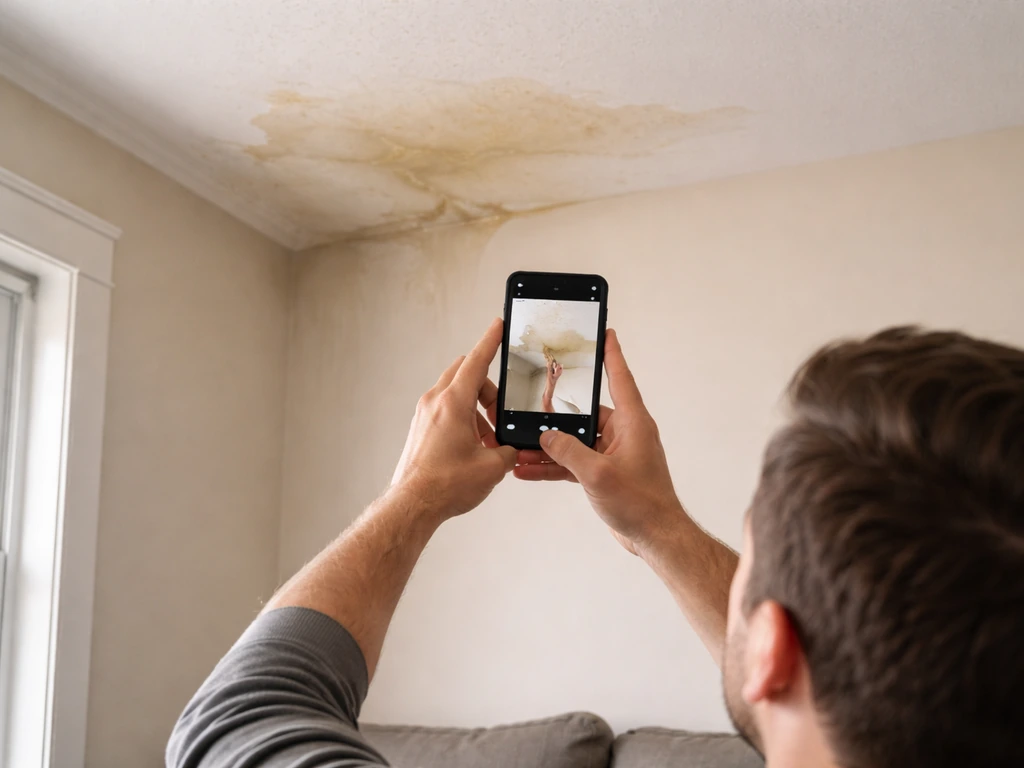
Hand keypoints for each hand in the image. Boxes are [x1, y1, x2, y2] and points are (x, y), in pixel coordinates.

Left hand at [391, 319, 516, 519]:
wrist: (413, 504)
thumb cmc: (446, 484)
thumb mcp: (493, 467)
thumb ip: (508, 451)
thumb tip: (511, 450)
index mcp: (454, 402)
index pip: (477, 360)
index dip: (491, 341)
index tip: (498, 325)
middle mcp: (435, 402)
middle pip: (466, 374)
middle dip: (488, 387)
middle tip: (501, 410)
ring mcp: (424, 414)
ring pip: (456, 394)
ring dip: (476, 408)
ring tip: (489, 439)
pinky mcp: (420, 428)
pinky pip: (446, 410)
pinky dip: (463, 419)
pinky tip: (474, 447)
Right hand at [514, 330, 689, 554]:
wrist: (655, 538)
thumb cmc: (641, 504)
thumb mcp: (599, 474)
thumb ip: (568, 452)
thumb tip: (546, 437)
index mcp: (632, 423)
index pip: (620, 378)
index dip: (611, 354)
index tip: (604, 332)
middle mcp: (624, 433)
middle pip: (584, 413)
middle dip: (554, 415)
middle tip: (529, 406)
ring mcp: (614, 454)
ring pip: (573, 441)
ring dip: (548, 447)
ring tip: (519, 449)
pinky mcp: (605, 473)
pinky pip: (573, 462)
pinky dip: (553, 466)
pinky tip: (528, 470)